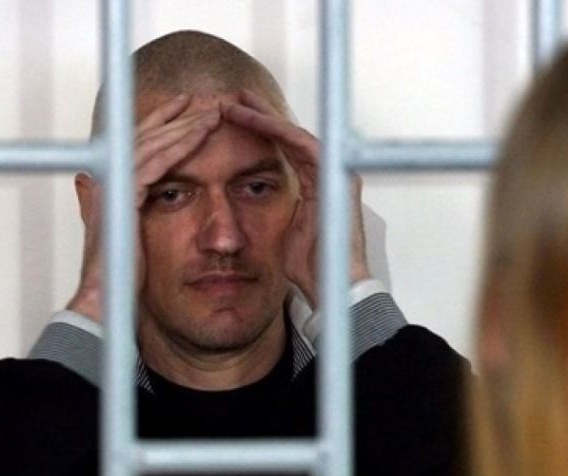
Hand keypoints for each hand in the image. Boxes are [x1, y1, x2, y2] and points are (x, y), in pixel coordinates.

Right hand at [67, 95, 221, 321]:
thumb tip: (125, 199)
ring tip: (211, 112)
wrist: (104, 298)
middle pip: (145, 137)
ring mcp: (114, 187)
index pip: (138, 146)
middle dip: (176, 118)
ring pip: (153, 144)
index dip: (161, 125)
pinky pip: (156, 163)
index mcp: (111, 188)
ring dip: (184, 126)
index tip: (184, 110)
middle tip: (203, 101)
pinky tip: (200, 133)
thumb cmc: (119, 275)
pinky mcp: (123, 197)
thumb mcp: (128, 237)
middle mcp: (109, 182)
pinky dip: (179, 145)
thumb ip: (128, 213)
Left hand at [222, 90, 367, 307]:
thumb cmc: (312, 267)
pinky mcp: (335, 174)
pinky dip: (276, 129)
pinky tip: (253, 117)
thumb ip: (276, 212)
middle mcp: (329, 173)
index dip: (260, 132)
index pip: (285, 149)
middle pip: (290, 134)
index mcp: (318, 185)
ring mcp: (335, 171)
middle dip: (260, 115)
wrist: (334, 283)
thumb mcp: (284, 232)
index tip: (233, 120)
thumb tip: (250, 208)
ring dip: (263, 116)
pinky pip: (301, 143)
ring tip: (235, 103)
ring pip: (293, 132)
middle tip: (232, 98)